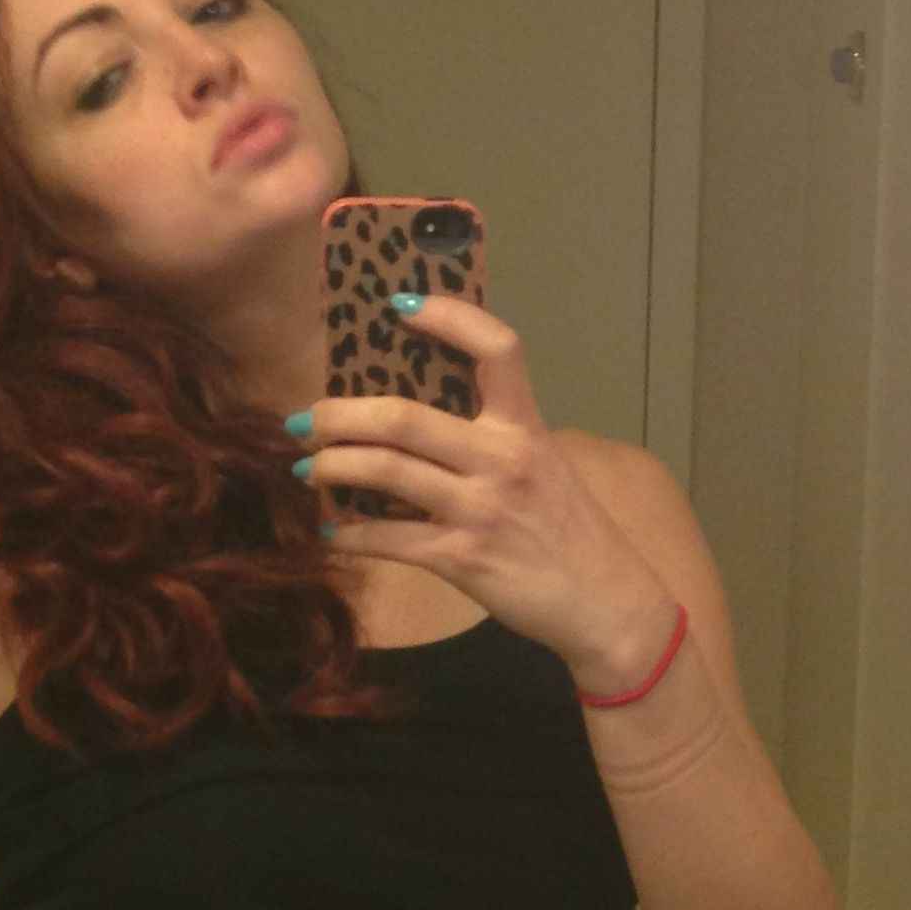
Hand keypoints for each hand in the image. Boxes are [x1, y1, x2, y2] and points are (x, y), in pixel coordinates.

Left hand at [291, 292, 676, 691]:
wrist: (604, 603)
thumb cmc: (570, 531)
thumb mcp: (543, 467)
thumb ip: (494, 439)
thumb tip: (416, 420)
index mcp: (526, 427)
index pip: (496, 349)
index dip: (448, 317)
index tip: (398, 306)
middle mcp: (502, 460)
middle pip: (403, 417)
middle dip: (340, 414)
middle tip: (307, 418)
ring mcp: (481, 510)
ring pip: (384, 472)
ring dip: (331, 466)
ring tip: (306, 466)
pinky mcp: (462, 559)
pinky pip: (387, 539)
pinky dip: (348, 534)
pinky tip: (329, 531)